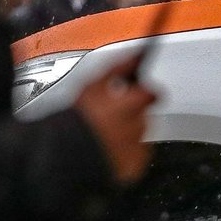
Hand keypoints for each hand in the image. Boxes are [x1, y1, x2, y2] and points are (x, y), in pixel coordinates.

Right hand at [73, 52, 157, 184]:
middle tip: (110, 114)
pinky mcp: (135, 165)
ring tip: (103, 133)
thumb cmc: (77, 122)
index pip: (153, 93)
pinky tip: (106, 147)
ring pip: (139, 133)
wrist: (67, 157)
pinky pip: (135, 153)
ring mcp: (137, 147)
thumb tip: (136, 55)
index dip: (144, 91)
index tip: (138, 91)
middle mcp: (137, 126)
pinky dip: (125, 151)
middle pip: (144, 113)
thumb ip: (119, 68)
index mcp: (129, 105)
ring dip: (127, 131)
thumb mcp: (93, 86)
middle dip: (131, 112)